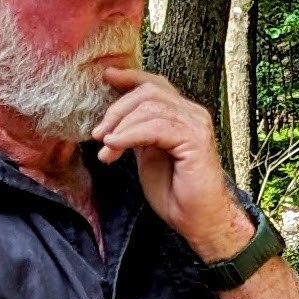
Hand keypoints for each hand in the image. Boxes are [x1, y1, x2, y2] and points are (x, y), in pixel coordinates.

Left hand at [92, 74, 254, 261]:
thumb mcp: (148, 156)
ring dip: (120, 126)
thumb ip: (137, 134)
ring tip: (106, 147)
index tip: (106, 78)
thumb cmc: (176, 193)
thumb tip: (113, 122)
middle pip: (149, 91)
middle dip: (117, 109)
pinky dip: (130, 134)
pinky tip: (115, 147)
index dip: (130, 78)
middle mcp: (192, 113)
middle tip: (98, 133)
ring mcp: (195, 124)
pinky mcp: (195, 139)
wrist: (199, 220)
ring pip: (150, 106)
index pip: (155, 84)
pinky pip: (156, 126)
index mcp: (181, 115)